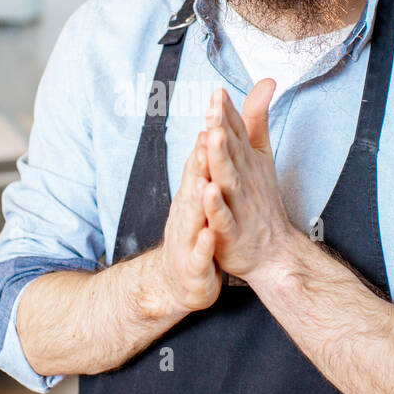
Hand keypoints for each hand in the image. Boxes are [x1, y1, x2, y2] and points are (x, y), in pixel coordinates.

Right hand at [150, 129, 222, 315]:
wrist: (178, 281)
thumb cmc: (194, 234)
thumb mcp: (200, 197)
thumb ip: (206, 165)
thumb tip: (211, 128)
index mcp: (192, 195)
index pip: (198, 162)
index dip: (206, 138)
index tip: (215, 112)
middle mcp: (187, 212)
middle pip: (193, 183)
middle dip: (200, 160)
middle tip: (207, 135)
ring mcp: (188, 239)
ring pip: (193, 217)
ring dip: (198, 199)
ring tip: (206, 182)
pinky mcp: (194, 266)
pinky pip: (200, 254)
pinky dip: (204, 244)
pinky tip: (209, 234)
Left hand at [200, 81, 300, 281]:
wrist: (274, 250)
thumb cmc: (261, 199)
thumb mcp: (260, 154)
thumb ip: (257, 119)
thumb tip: (266, 82)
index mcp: (247, 160)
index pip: (236, 131)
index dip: (226, 112)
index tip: (218, 92)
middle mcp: (243, 179)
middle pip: (231, 150)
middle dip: (223, 127)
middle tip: (215, 106)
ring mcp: (238, 204)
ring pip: (227, 178)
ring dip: (219, 158)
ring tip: (212, 136)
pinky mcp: (231, 231)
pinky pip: (222, 216)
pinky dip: (215, 204)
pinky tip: (208, 190)